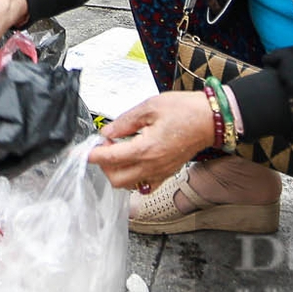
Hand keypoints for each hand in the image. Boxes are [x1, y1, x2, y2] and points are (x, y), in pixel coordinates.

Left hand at [89, 91, 216, 191]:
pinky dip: (133, 177)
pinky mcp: (167, 173)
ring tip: (119, 150)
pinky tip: (133, 160)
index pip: (110, 158)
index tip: (81, 151)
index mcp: (145, 149)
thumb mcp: (150, 107)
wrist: (211, 119)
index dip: (92, 155)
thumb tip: (107, 131)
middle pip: (115, 179)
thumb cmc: (184, 110)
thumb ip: (125, 122)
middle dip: (103, 164)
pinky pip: (144, 184)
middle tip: (105, 145)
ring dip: (117, 171)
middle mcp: (152, 166)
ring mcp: (160, 172)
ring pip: (129, 184)